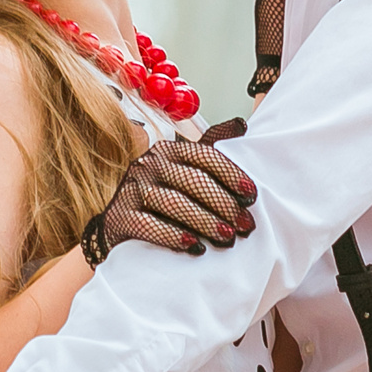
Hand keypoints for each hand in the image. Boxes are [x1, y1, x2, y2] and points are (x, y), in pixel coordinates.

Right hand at [80, 116, 256, 262]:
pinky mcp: (119, 215)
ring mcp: (132, 189)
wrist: (120, 225)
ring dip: (205, 221)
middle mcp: (149, 164)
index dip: (231, 174)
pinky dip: (172, 236)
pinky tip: (193, 246)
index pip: (205, 156)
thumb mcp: (185, 169)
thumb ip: (211, 147)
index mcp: (169, 150)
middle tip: (245, 226)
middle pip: (193, 181)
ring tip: (227, 237)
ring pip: (174, 203)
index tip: (252, 196)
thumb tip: (242, 124)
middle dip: (224, 204)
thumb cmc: (163, 197)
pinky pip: (148, 225)